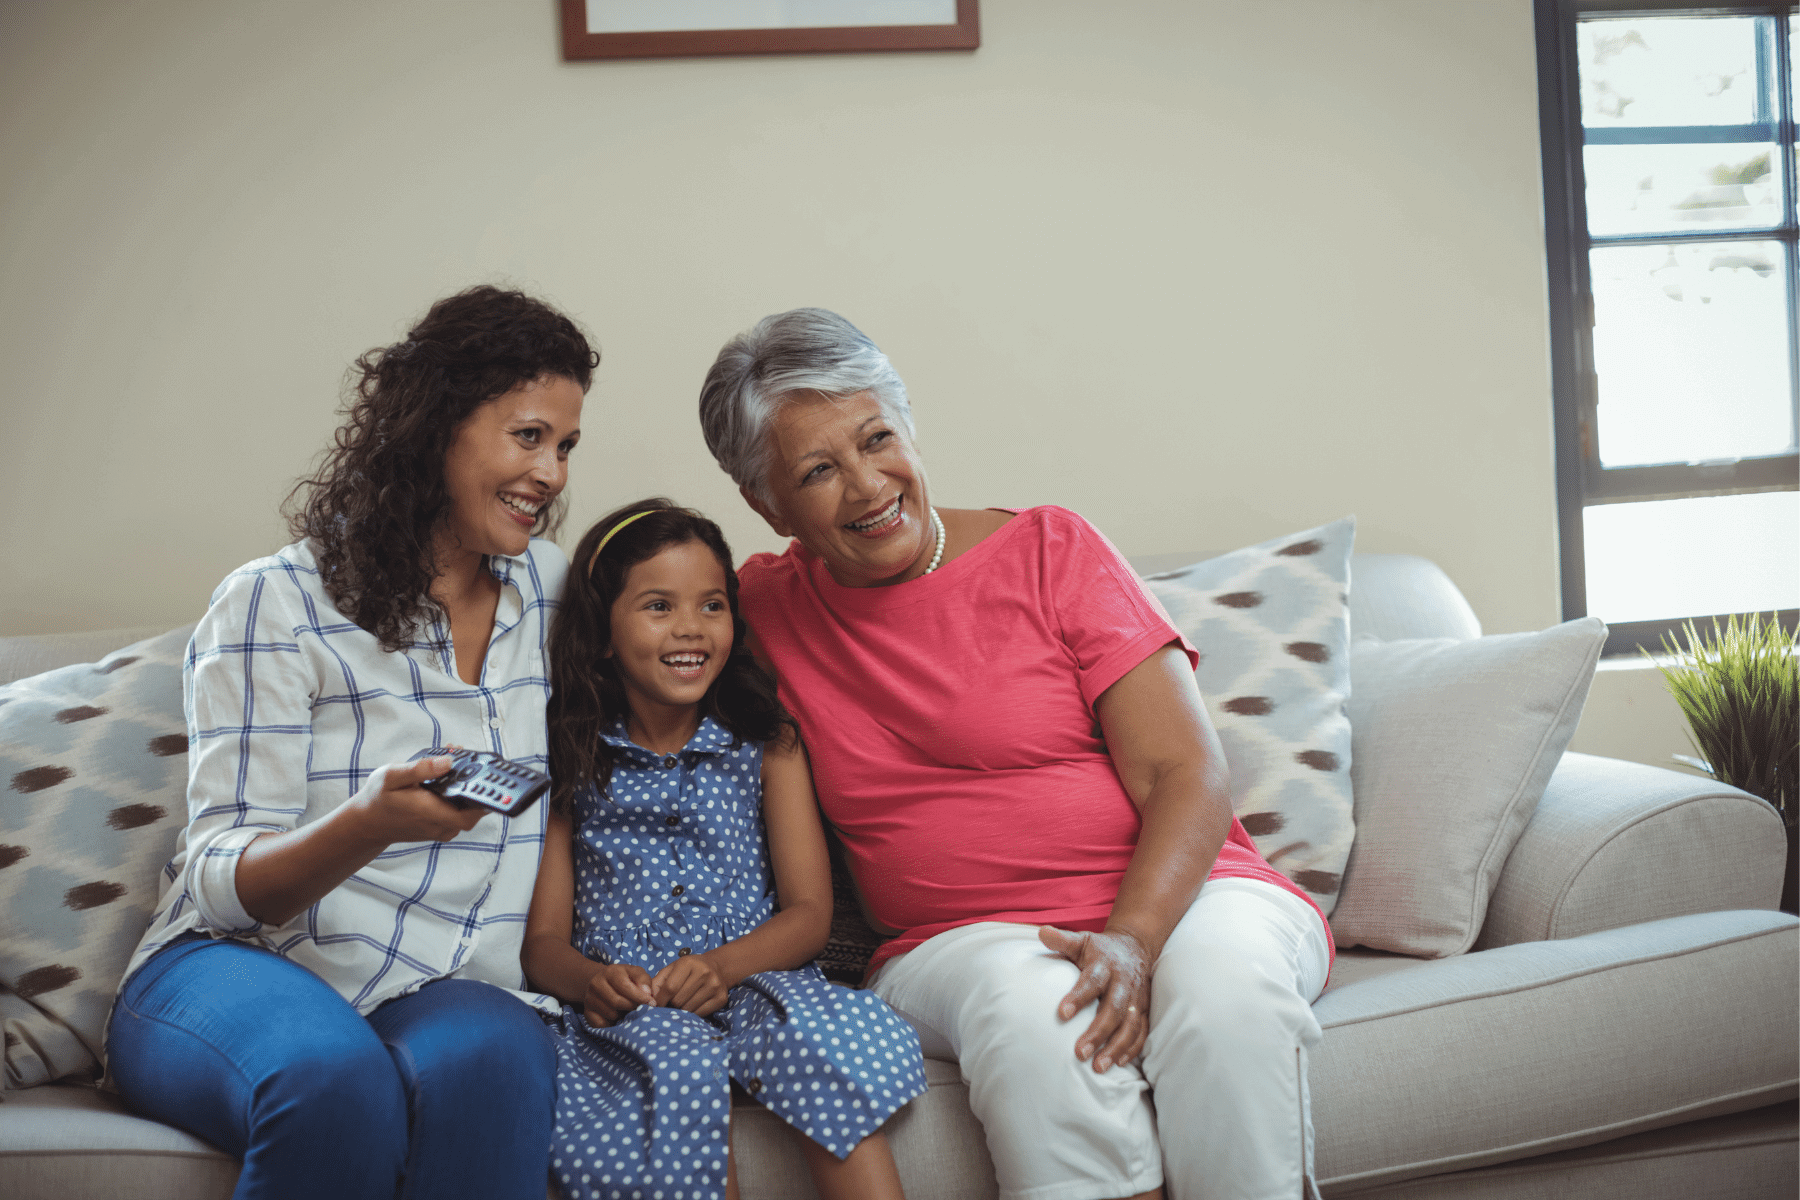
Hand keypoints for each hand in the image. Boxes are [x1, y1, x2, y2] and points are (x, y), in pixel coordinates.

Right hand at [344, 757, 485, 844]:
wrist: (366, 823)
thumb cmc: (377, 799)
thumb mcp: (392, 776)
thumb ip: (420, 769)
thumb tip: (448, 761)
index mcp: (431, 813)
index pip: (472, 813)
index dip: (486, 798)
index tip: (491, 779)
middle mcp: (440, 825)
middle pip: (474, 810)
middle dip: (477, 786)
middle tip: (472, 763)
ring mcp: (441, 829)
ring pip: (466, 811)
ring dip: (467, 790)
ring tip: (458, 766)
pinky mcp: (439, 828)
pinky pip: (457, 813)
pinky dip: (458, 798)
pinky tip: (450, 779)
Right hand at [583, 963, 654, 1026]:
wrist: (604, 984)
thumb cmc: (625, 979)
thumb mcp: (636, 974)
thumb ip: (644, 980)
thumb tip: (648, 994)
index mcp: (611, 971)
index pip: (625, 986)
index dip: (640, 997)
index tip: (651, 1003)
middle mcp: (596, 983)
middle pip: (617, 1002)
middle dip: (632, 1007)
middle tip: (639, 1008)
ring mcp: (589, 998)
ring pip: (610, 1014)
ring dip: (623, 1015)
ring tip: (627, 1011)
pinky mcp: (587, 1012)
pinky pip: (602, 1024)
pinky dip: (612, 1023)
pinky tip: (617, 1017)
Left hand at [651, 953, 728, 1016]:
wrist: (716, 967)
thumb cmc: (688, 970)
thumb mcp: (671, 970)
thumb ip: (657, 983)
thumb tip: (648, 1000)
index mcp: (688, 963)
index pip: (670, 988)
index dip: (660, 1000)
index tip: (656, 1005)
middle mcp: (704, 973)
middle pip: (678, 1000)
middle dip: (671, 1005)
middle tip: (670, 1004)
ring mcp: (714, 986)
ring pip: (688, 1009)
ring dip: (681, 1010)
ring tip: (681, 1004)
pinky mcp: (721, 998)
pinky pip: (700, 1014)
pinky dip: (692, 1014)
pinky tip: (692, 1006)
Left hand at [1039, 926, 1152, 1072]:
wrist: (1136, 945)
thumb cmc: (1100, 949)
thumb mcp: (1082, 940)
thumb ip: (1062, 940)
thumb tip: (1041, 931)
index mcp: (1105, 964)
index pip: (1092, 981)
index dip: (1078, 997)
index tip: (1062, 1014)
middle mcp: (1123, 982)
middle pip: (1113, 1009)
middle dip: (1098, 1032)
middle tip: (1079, 1053)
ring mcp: (1136, 998)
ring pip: (1130, 1025)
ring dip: (1115, 1047)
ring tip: (1098, 1066)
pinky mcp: (1144, 1009)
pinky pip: (1141, 1031)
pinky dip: (1132, 1048)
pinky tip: (1118, 1063)